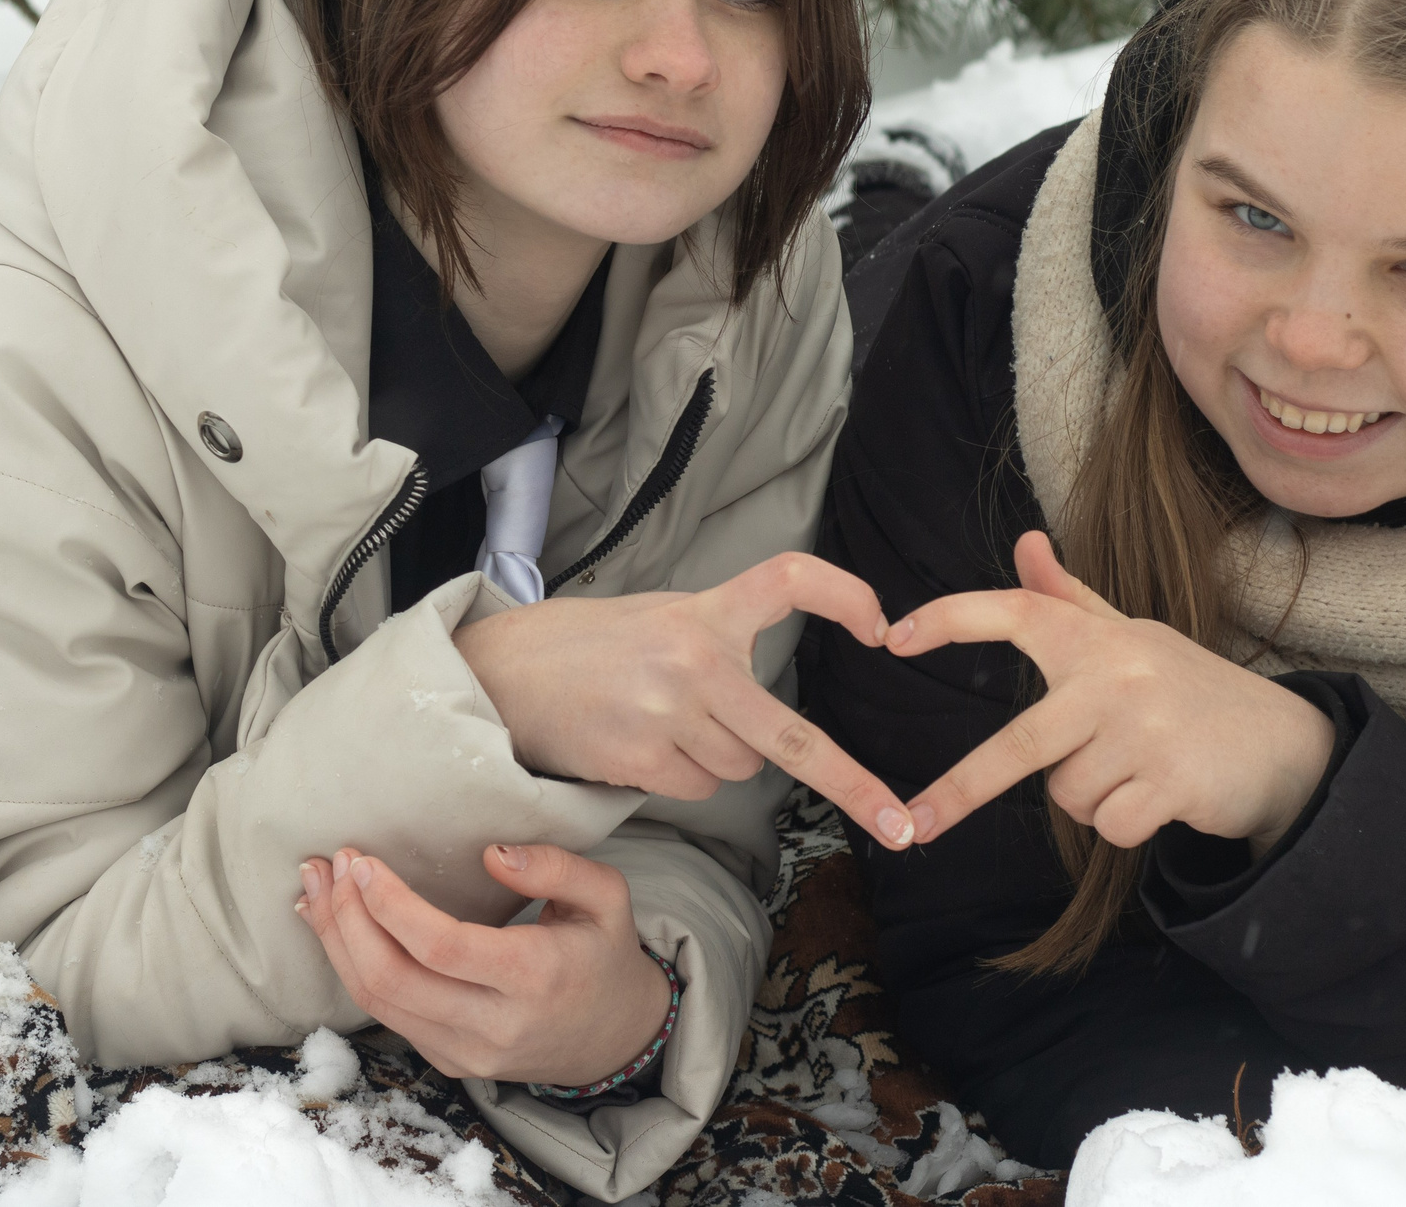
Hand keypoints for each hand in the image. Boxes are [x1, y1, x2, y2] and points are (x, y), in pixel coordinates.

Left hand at [296, 842, 673, 1086]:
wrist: (611, 1038)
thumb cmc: (603, 953)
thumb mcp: (607, 896)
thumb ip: (557, 866)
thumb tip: (491, 853)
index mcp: (535, 976)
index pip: (442, 947)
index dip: (390, 905)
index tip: (362, 861)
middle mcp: (495, 1024)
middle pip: (394, 979)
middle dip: (348, 919)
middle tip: (330, 867)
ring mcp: (467, 1053)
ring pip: (378, 1003)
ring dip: (336, 944)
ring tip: (317, 890)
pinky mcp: (449, 1062)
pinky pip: (387, 1016)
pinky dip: (351, 970)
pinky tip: (337, 929)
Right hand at [453, 552, 921, 849]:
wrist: (505, 671)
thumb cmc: (589, 645)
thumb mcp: (659, 616)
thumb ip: (719, 642)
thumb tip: (767, 713)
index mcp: (705, 610)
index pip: (788, 580)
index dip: (843, 595)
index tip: (883, 627)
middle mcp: (694, 659)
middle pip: (792, 738)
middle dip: (852, 785)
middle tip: (899, 825)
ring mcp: (669, 713)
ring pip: (741, 768)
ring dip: (718, 758)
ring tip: (661, 723)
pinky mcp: (642, 758)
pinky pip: (698, 787)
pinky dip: (681, 776)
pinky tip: (639, 744)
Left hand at [889, 531, 1335, 850]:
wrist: (1284, 744)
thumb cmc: (1188, 689)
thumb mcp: (1131, 636)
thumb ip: (1070, 600)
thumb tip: (1025, 541)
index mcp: (1098, 639)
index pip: (1016, 611)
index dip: (951, 619)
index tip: (893, 637)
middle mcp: (1117, 676)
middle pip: (1018, 746)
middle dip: (959, 791)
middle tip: (912, 824)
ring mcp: (1145, 730)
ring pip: (1068, 795)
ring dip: (1092, 798)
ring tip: (1139, 769)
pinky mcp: (1172, 782)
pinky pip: (1108, 826)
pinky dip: (1125, 826)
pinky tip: (1162, 797)